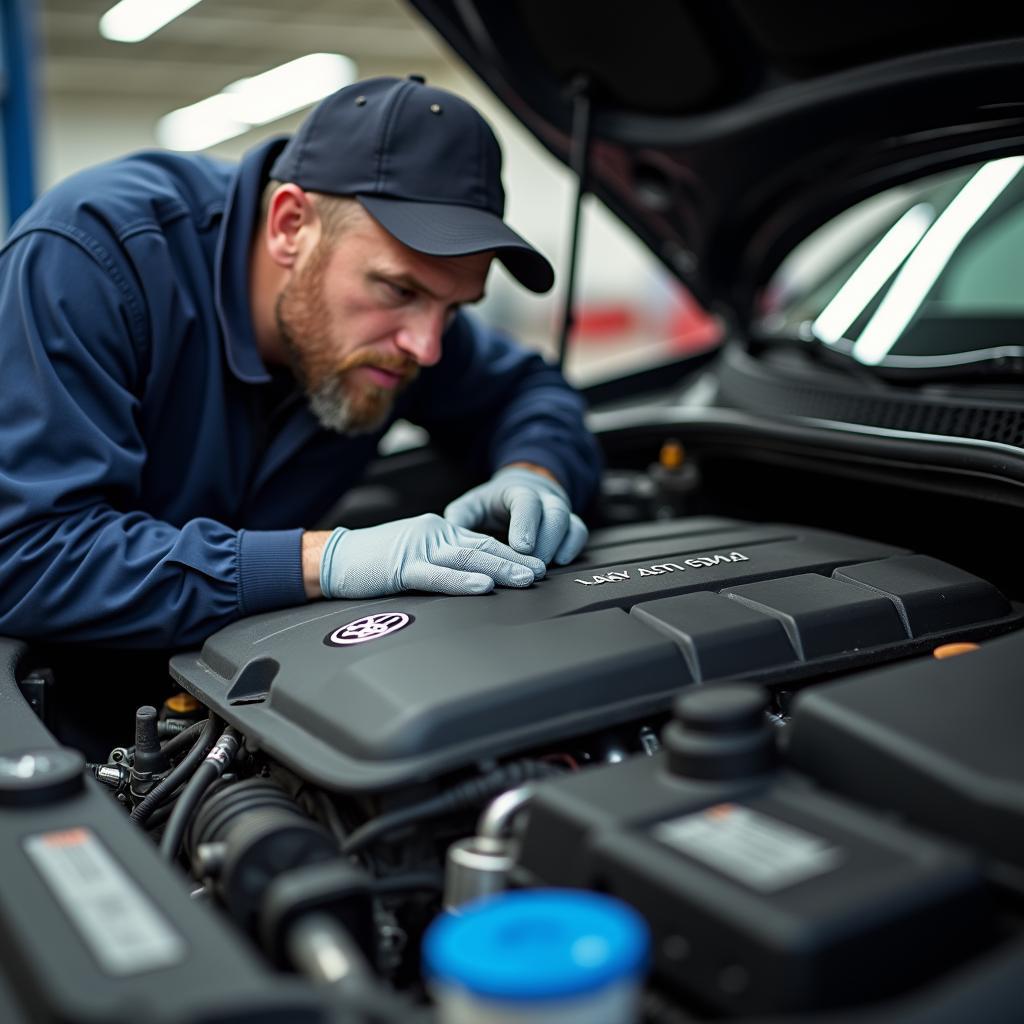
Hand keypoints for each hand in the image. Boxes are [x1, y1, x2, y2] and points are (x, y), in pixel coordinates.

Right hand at [318, 513, 545, 598]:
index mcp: (438, 531)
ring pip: (467, 558)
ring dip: (500, 569)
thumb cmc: (371, 562)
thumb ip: (442, 562)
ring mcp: (418, 549)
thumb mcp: (414, 556)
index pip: (482, 542)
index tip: (536, 564)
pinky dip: (462, 581)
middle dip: (516, 560)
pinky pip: (437, 575)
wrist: (332, 558)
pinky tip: (483, 586)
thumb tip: (475, 577)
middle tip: (542, 572)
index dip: (512, 553)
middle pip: (483, 547)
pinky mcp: (401, 567)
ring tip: (525, 578)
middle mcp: (433, 534)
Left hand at [444, 466, 587, 564]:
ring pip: (570, 523)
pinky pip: (579, 533)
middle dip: (546, 541)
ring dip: (558, 547)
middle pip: (555, 514)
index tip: (521, 547)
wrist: (520, 491)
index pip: (527, 503)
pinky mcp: (570, 524)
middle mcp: (544, 498)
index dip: (526, 524)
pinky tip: (561, 563)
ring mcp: (560, 511)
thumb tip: (447, 536)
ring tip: (543, 569)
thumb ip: (461, 518)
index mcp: (518, 491)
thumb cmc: (492, 504)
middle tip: (533, 566)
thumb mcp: (472, 505)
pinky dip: (573, 547)